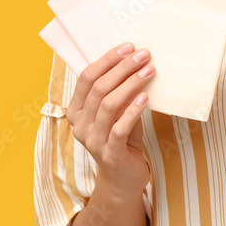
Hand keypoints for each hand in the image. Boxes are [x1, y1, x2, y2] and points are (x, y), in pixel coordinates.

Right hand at [65, 43, 154, 199]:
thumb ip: (120, 91)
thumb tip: (137, 61)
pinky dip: (133, 110)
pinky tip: (146, 97)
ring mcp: (93, 140)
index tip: (128, 46)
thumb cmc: (122, 138)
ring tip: (149, 71)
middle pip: (98, 88)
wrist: (123, 178)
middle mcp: (80, 125)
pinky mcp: (111, 153)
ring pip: (108, 105)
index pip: (86, 78)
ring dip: (130, 84)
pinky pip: (120, 127)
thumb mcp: (117, 112)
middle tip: (143, 55)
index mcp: (76, 110)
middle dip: (122, 68)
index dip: (107, 60)